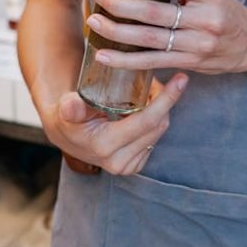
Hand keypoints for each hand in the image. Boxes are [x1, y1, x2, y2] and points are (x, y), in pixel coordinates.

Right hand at [42, 73, 188, 175]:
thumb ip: (70, 107)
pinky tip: (145, 109)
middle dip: (165, 101)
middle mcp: (119, 162)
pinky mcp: (134, 166)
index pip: (146, 121)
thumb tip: (70, 104)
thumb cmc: (67, 117)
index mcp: (105, 146)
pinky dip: (155, 122)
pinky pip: (154, 140)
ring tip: (150, 93)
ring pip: (159, 132)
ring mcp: (127, 167)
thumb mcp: (65, 108)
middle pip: (158, 126)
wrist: (66, 136)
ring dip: (161, 111)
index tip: (181, 79)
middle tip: (158, 80)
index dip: (166, 100)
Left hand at [86, 0, 246, 74]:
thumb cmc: (226, 12)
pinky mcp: (189, 63)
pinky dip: (125, 60)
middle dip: (121, 4)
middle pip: (155, 12)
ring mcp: (197, 44)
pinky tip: (104, 56)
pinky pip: (152, 62)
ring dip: (117, 32)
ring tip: (94, 22)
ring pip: (149, 39)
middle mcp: (204, 19)